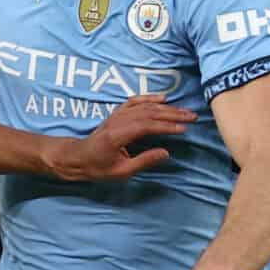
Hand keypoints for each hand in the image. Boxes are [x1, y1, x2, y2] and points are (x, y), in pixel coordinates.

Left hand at [47, 95, 195, 181]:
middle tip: (192, 117)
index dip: (166, 126)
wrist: (77, 157)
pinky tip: (163, 98)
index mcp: (118, 135)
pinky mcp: (117, 114)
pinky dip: (149, 98)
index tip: (183, 129)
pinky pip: (135, 102)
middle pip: (149, 113)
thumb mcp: (121, 172)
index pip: (147, 126)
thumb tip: (165, 152)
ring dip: (166, 108)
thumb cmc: (98, 168)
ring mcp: (117, 115)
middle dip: (173, 114)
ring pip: (145, 107)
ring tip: (184, 111)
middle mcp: (118, 121)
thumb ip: (144, 161)